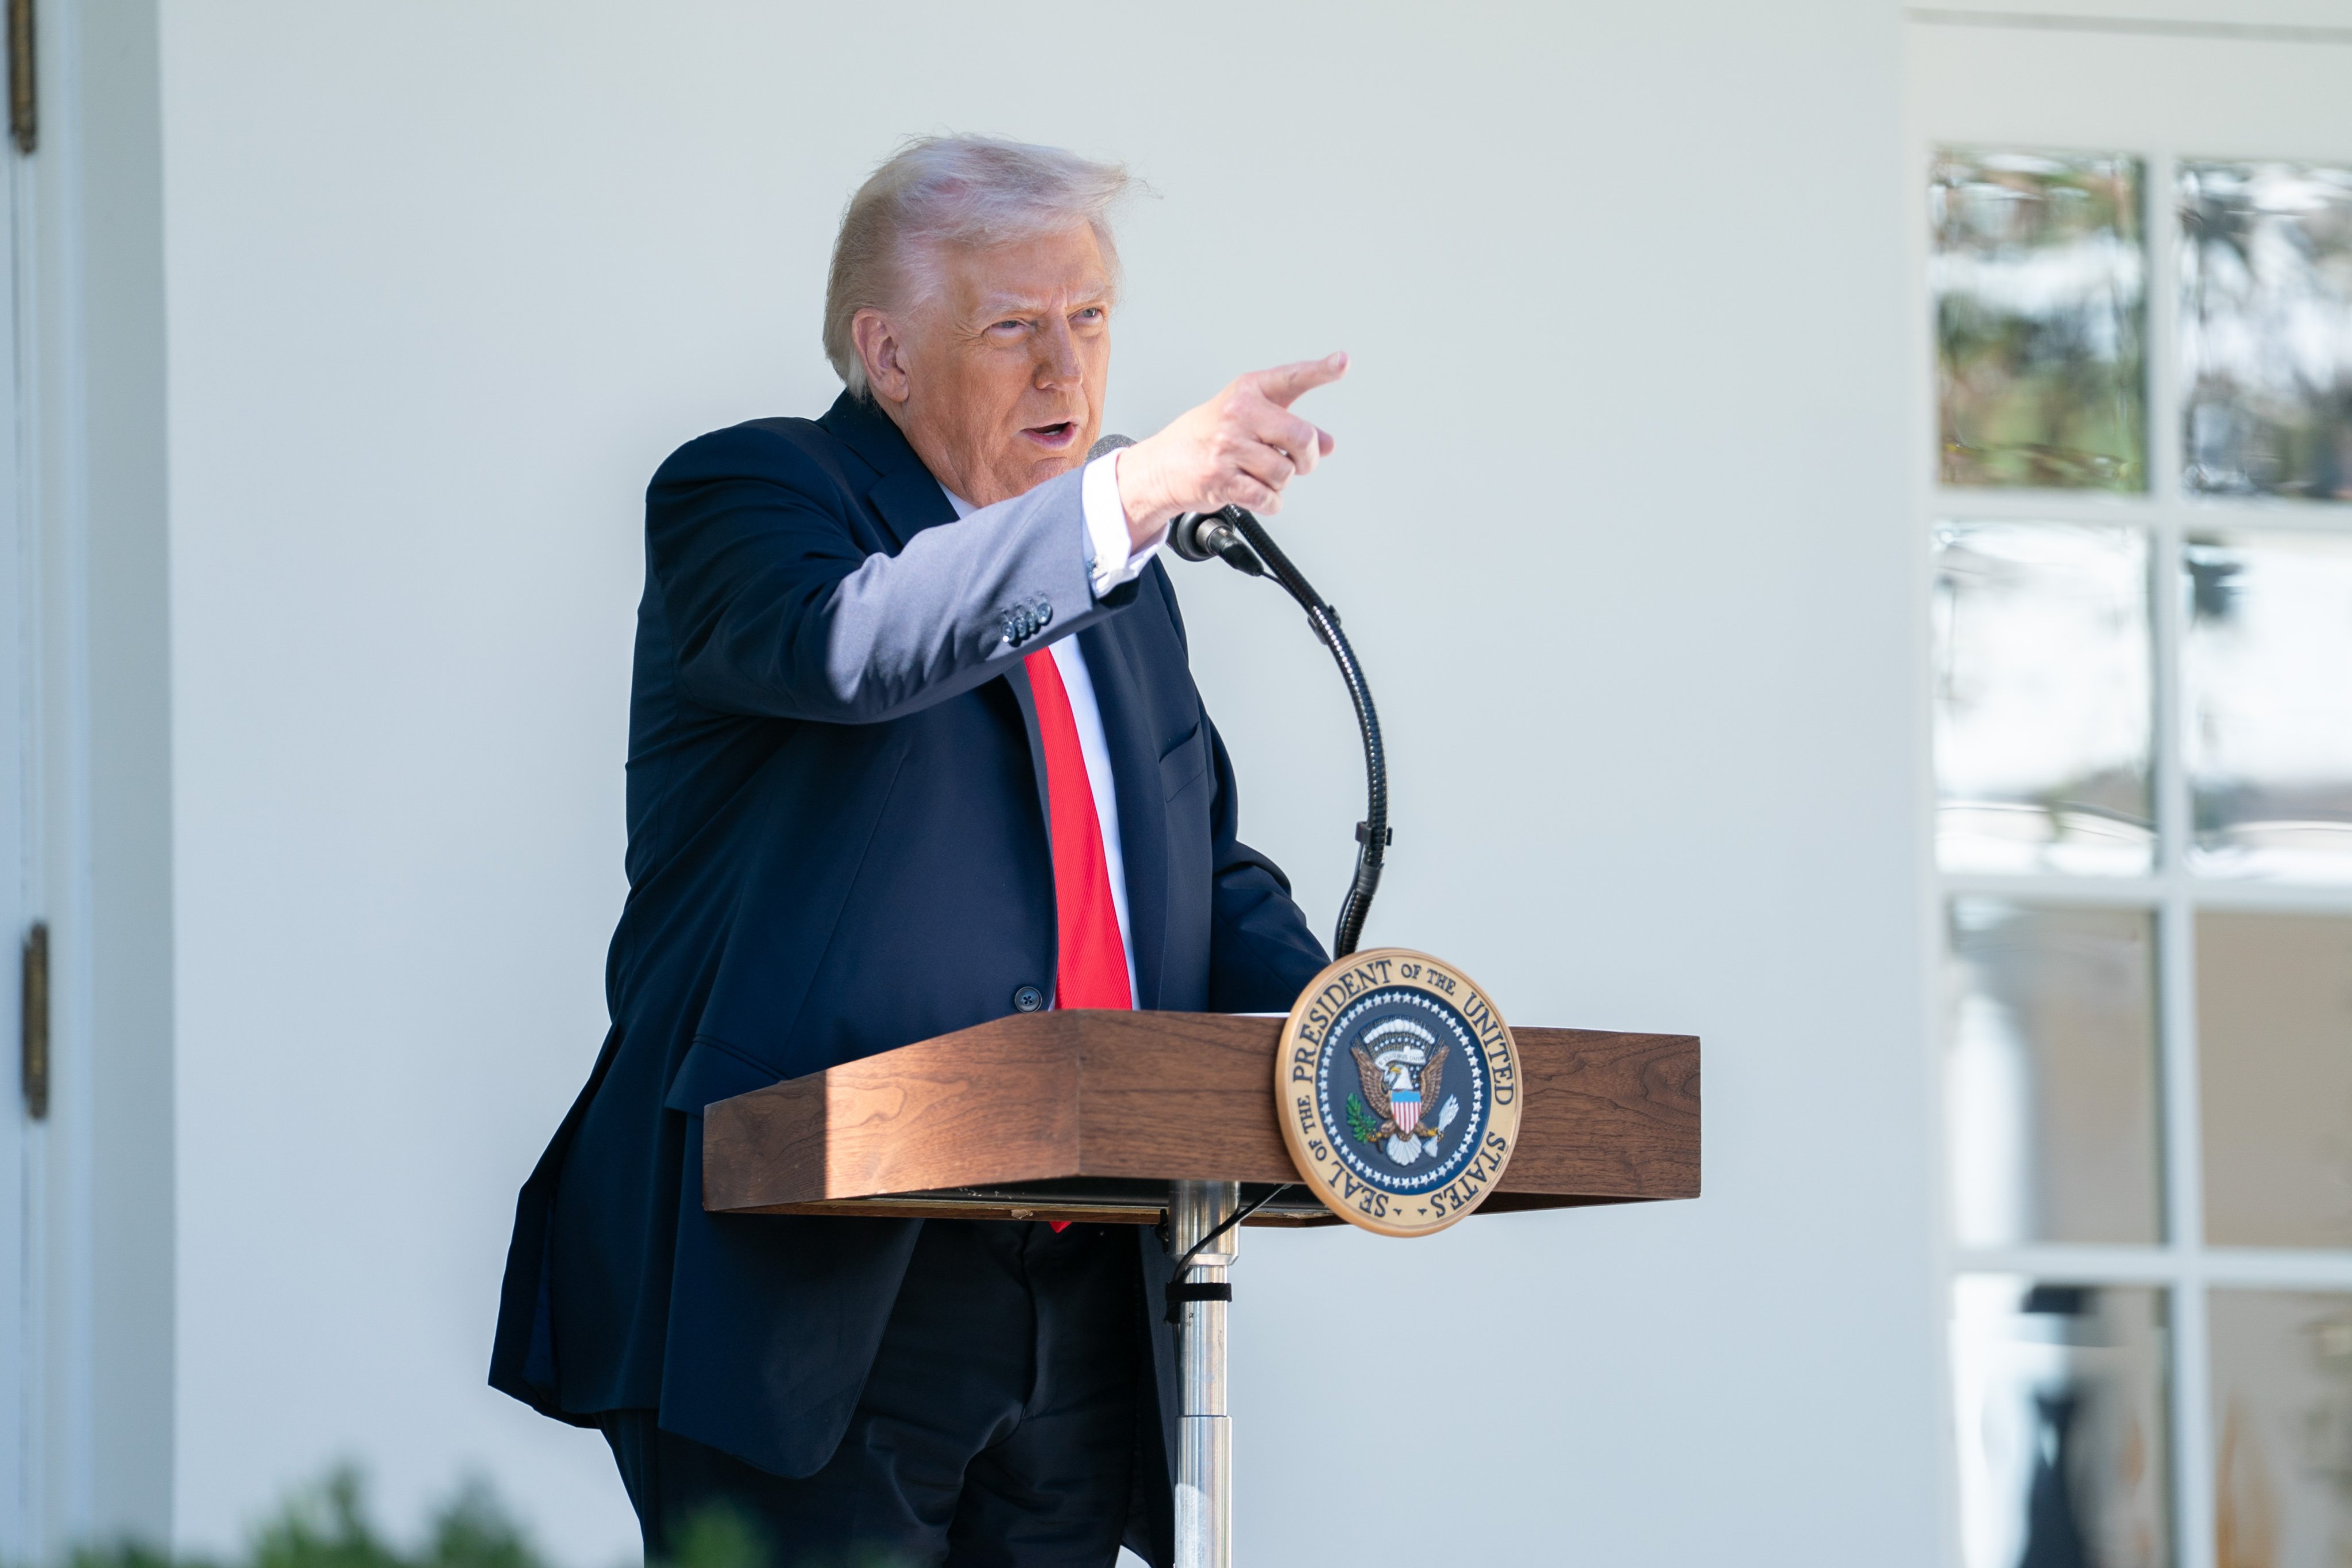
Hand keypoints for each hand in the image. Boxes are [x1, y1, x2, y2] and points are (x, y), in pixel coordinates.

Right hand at [1115, 352, 1347, 547]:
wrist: (1163, 465)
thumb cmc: (1207, 437)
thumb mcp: (1248, 420)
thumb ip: (1289, 427)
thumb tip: (1327, 444)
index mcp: (1248, 391)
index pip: (1291, 378)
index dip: (1320, 370)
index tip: (1341, 362)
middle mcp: (1238, 413)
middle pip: (1301, 438)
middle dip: (1306, 458)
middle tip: (1297, 462)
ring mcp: (1228, 446)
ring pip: (1285, 474)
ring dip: (1280, 483)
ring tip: (1260, 475)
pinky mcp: (1221, 478)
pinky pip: (1268, 498)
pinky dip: (1269, 502)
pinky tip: (1255, 493)